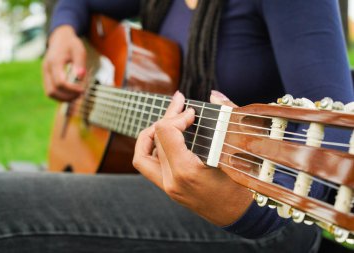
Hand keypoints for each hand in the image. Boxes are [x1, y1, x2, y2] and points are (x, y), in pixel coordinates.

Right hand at [42, 25, 86, 100]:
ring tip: (76, 96)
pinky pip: (50, 90)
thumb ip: (80, 63)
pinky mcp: (46, 76)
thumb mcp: (79, 50)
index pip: (60, 82)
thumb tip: (81, 76)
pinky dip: (60, 95)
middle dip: (67, 97)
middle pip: (52, 91)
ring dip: (63, 98)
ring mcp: (44, 73)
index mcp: (54, 62)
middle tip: (80, 95)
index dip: (72, 90)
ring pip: (49, 93)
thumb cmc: (71, 44)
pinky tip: (71, 93)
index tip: (83, 90)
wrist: (60, 38)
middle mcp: (46, 68)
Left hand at [133, 90, 252, 225]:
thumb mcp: (238, 149)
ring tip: (168, 118)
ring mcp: (167, 187)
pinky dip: (155, 147)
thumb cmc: (244, 185)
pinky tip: (169, 137)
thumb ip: (228, 117)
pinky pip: (149, 164)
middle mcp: (171, 181)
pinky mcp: (168, 189)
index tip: (192, 113)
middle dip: (166, 118)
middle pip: (153, 139)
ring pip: (143, 154)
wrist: (239, 217)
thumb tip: (214, 95)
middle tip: (178, 103)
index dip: (176, 116)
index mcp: (186, 171)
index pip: (164, 132)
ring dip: (153, 133)